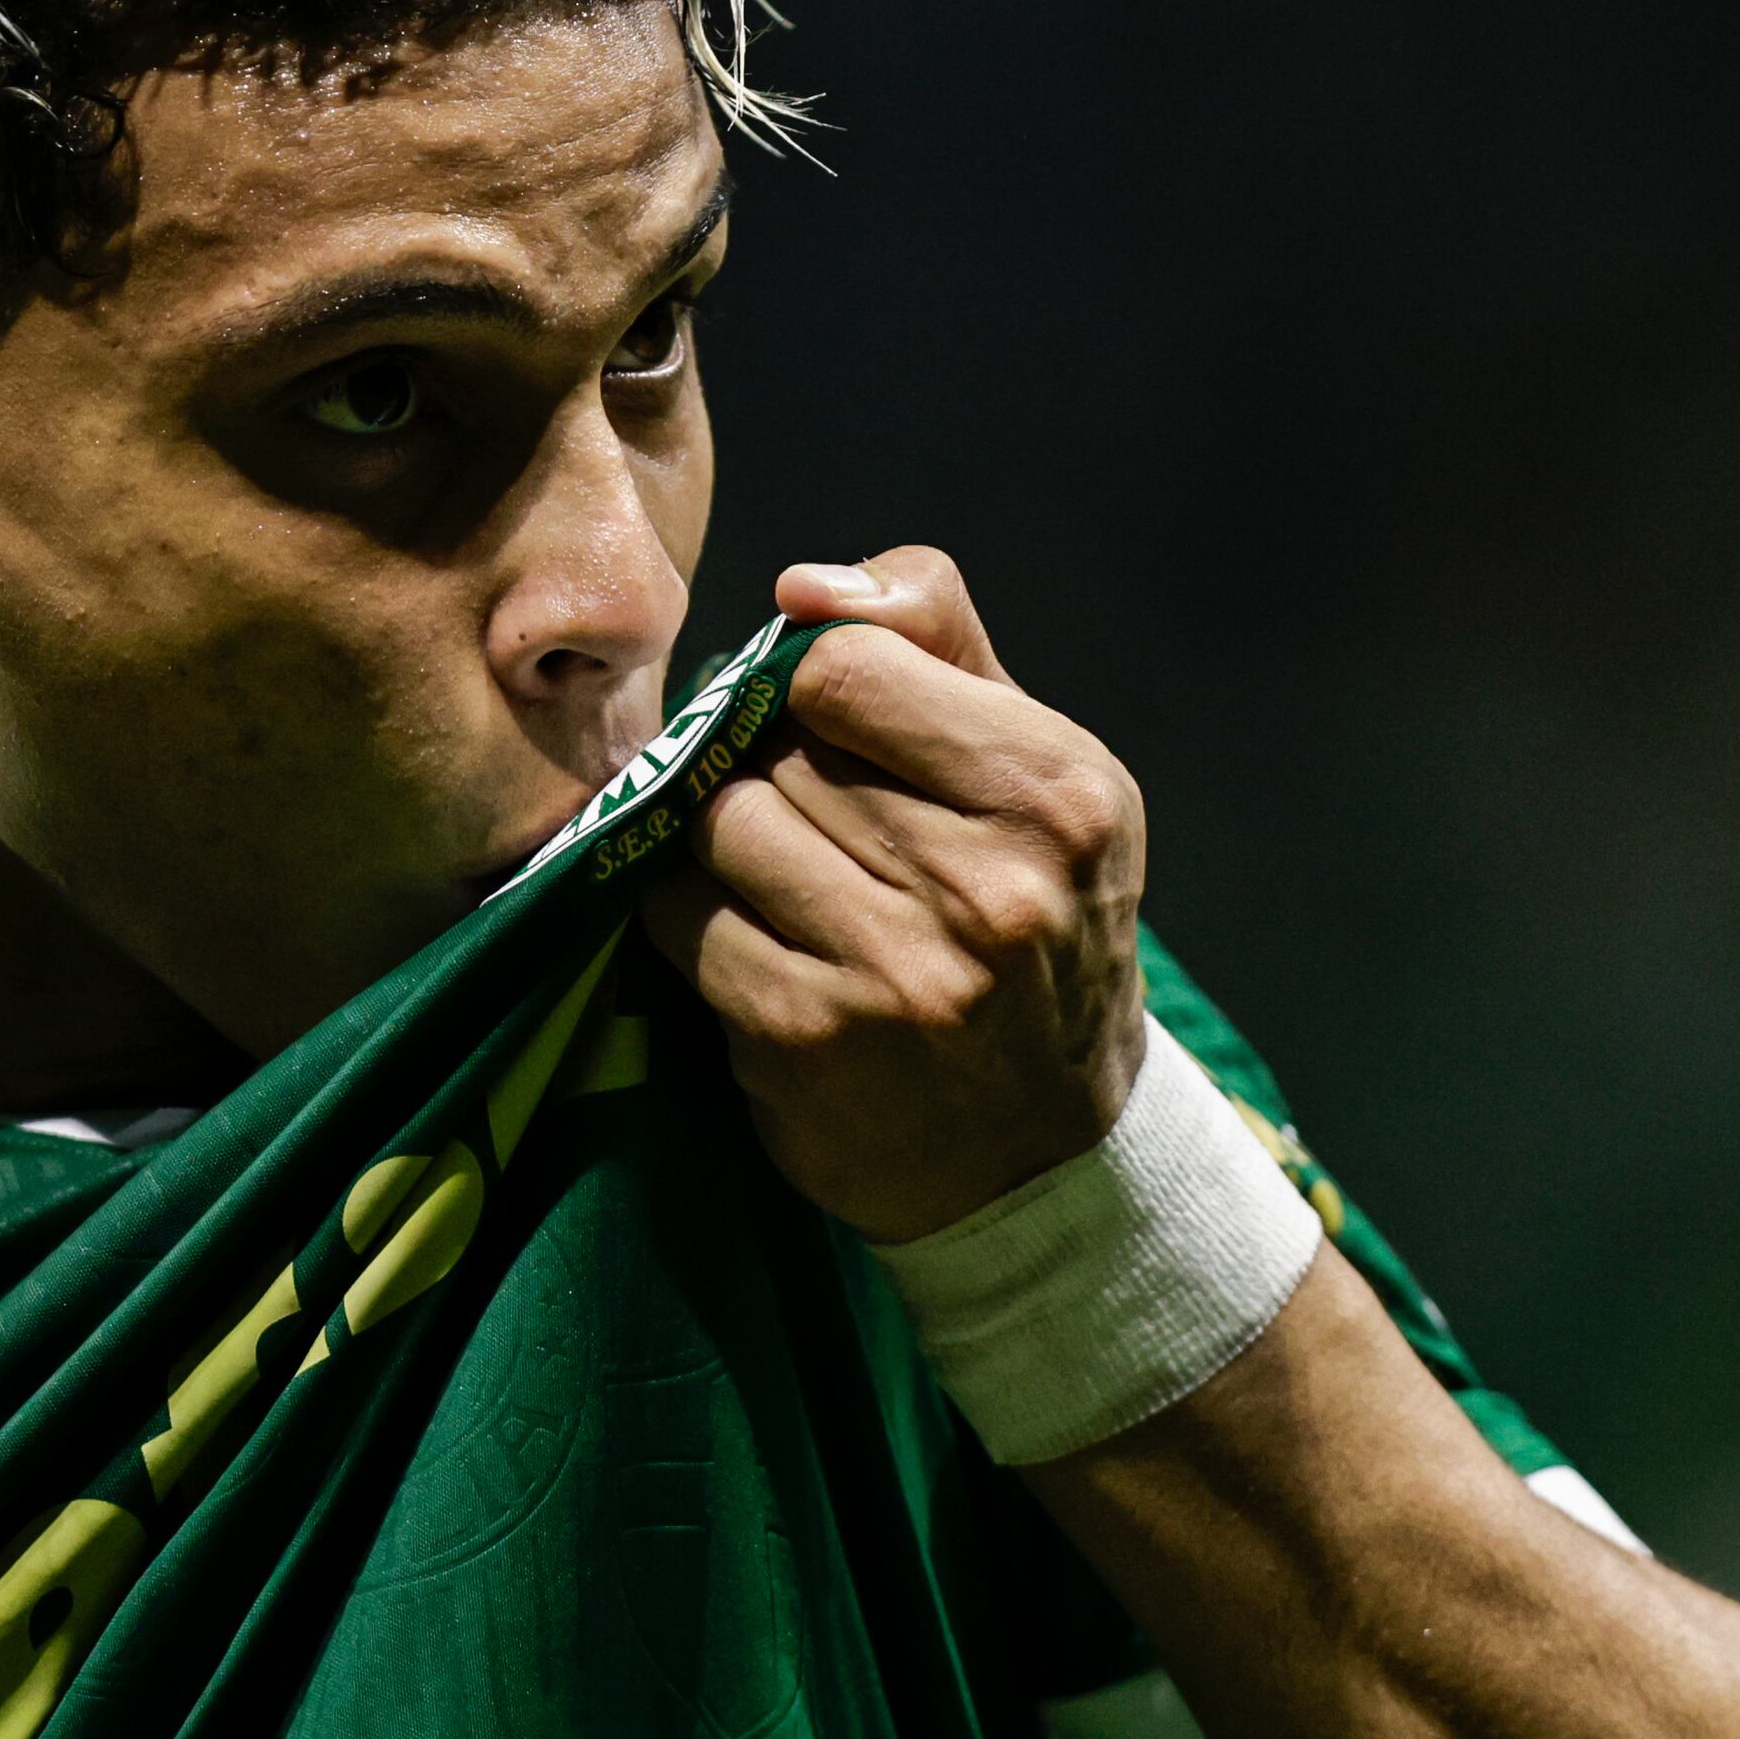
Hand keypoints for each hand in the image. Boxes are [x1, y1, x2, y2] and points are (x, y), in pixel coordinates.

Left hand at [639, 547, 1152, 1243]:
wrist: (1042, 1153)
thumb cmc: (1030, 921)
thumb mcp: (1034, 769)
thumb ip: (935, 643)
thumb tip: (804, 585)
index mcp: (1056, 795)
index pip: (850, 666)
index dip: (810, 684)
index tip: (822, 725)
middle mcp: (988, 887)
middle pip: (778, 750)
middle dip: (769, 768)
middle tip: (807, 819)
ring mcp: (895, 971)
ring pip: (720, 825)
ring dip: (724, 842)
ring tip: (782, 877)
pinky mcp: (804, 1040)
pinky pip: (684, 920)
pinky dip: (697, 918)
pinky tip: (755, 942)